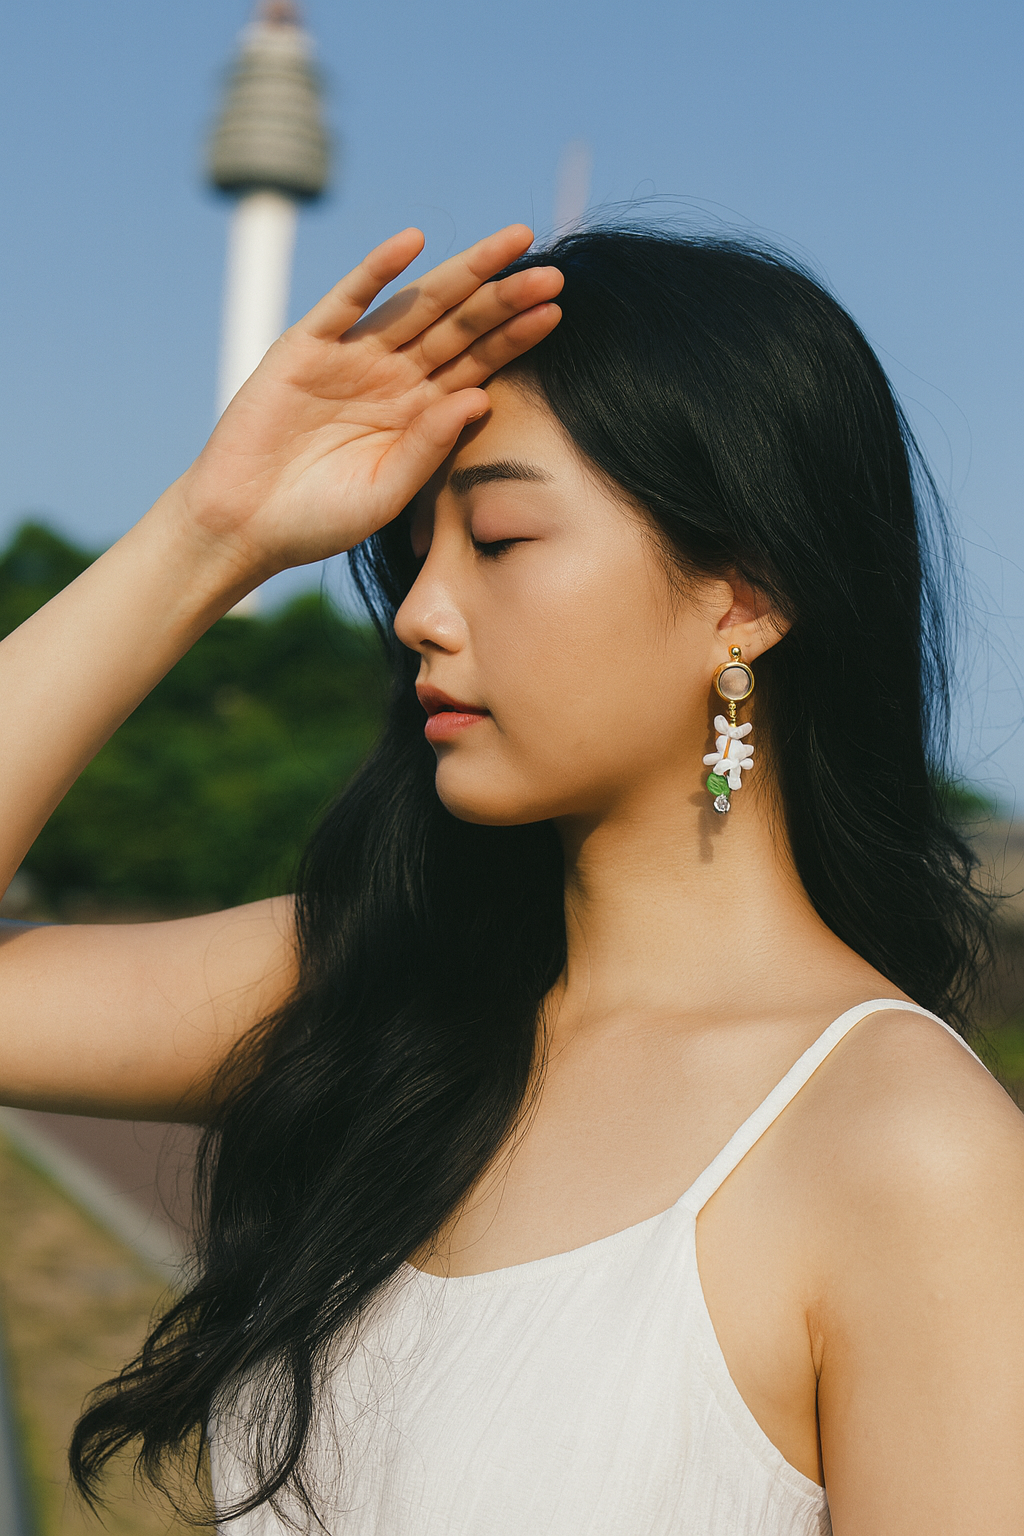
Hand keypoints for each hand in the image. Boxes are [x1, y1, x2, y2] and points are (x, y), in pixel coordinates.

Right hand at [177, 225, 562, 584]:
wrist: (244, 526)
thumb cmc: (318, 519)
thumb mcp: (386, 492)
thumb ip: (429, 448)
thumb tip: (482, 396)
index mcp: (418, 412)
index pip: (478, 363)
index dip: (515, 337)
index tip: (557, 311)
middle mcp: (392, 376)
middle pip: (459, 325)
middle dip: (504, 297)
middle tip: (552, 270)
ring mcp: (351, 356)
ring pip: (417, 304)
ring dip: (463, 274)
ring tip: (511, 243)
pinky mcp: (305, 347)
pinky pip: (346, 301)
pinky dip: (376, 270)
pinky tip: (412, 243)